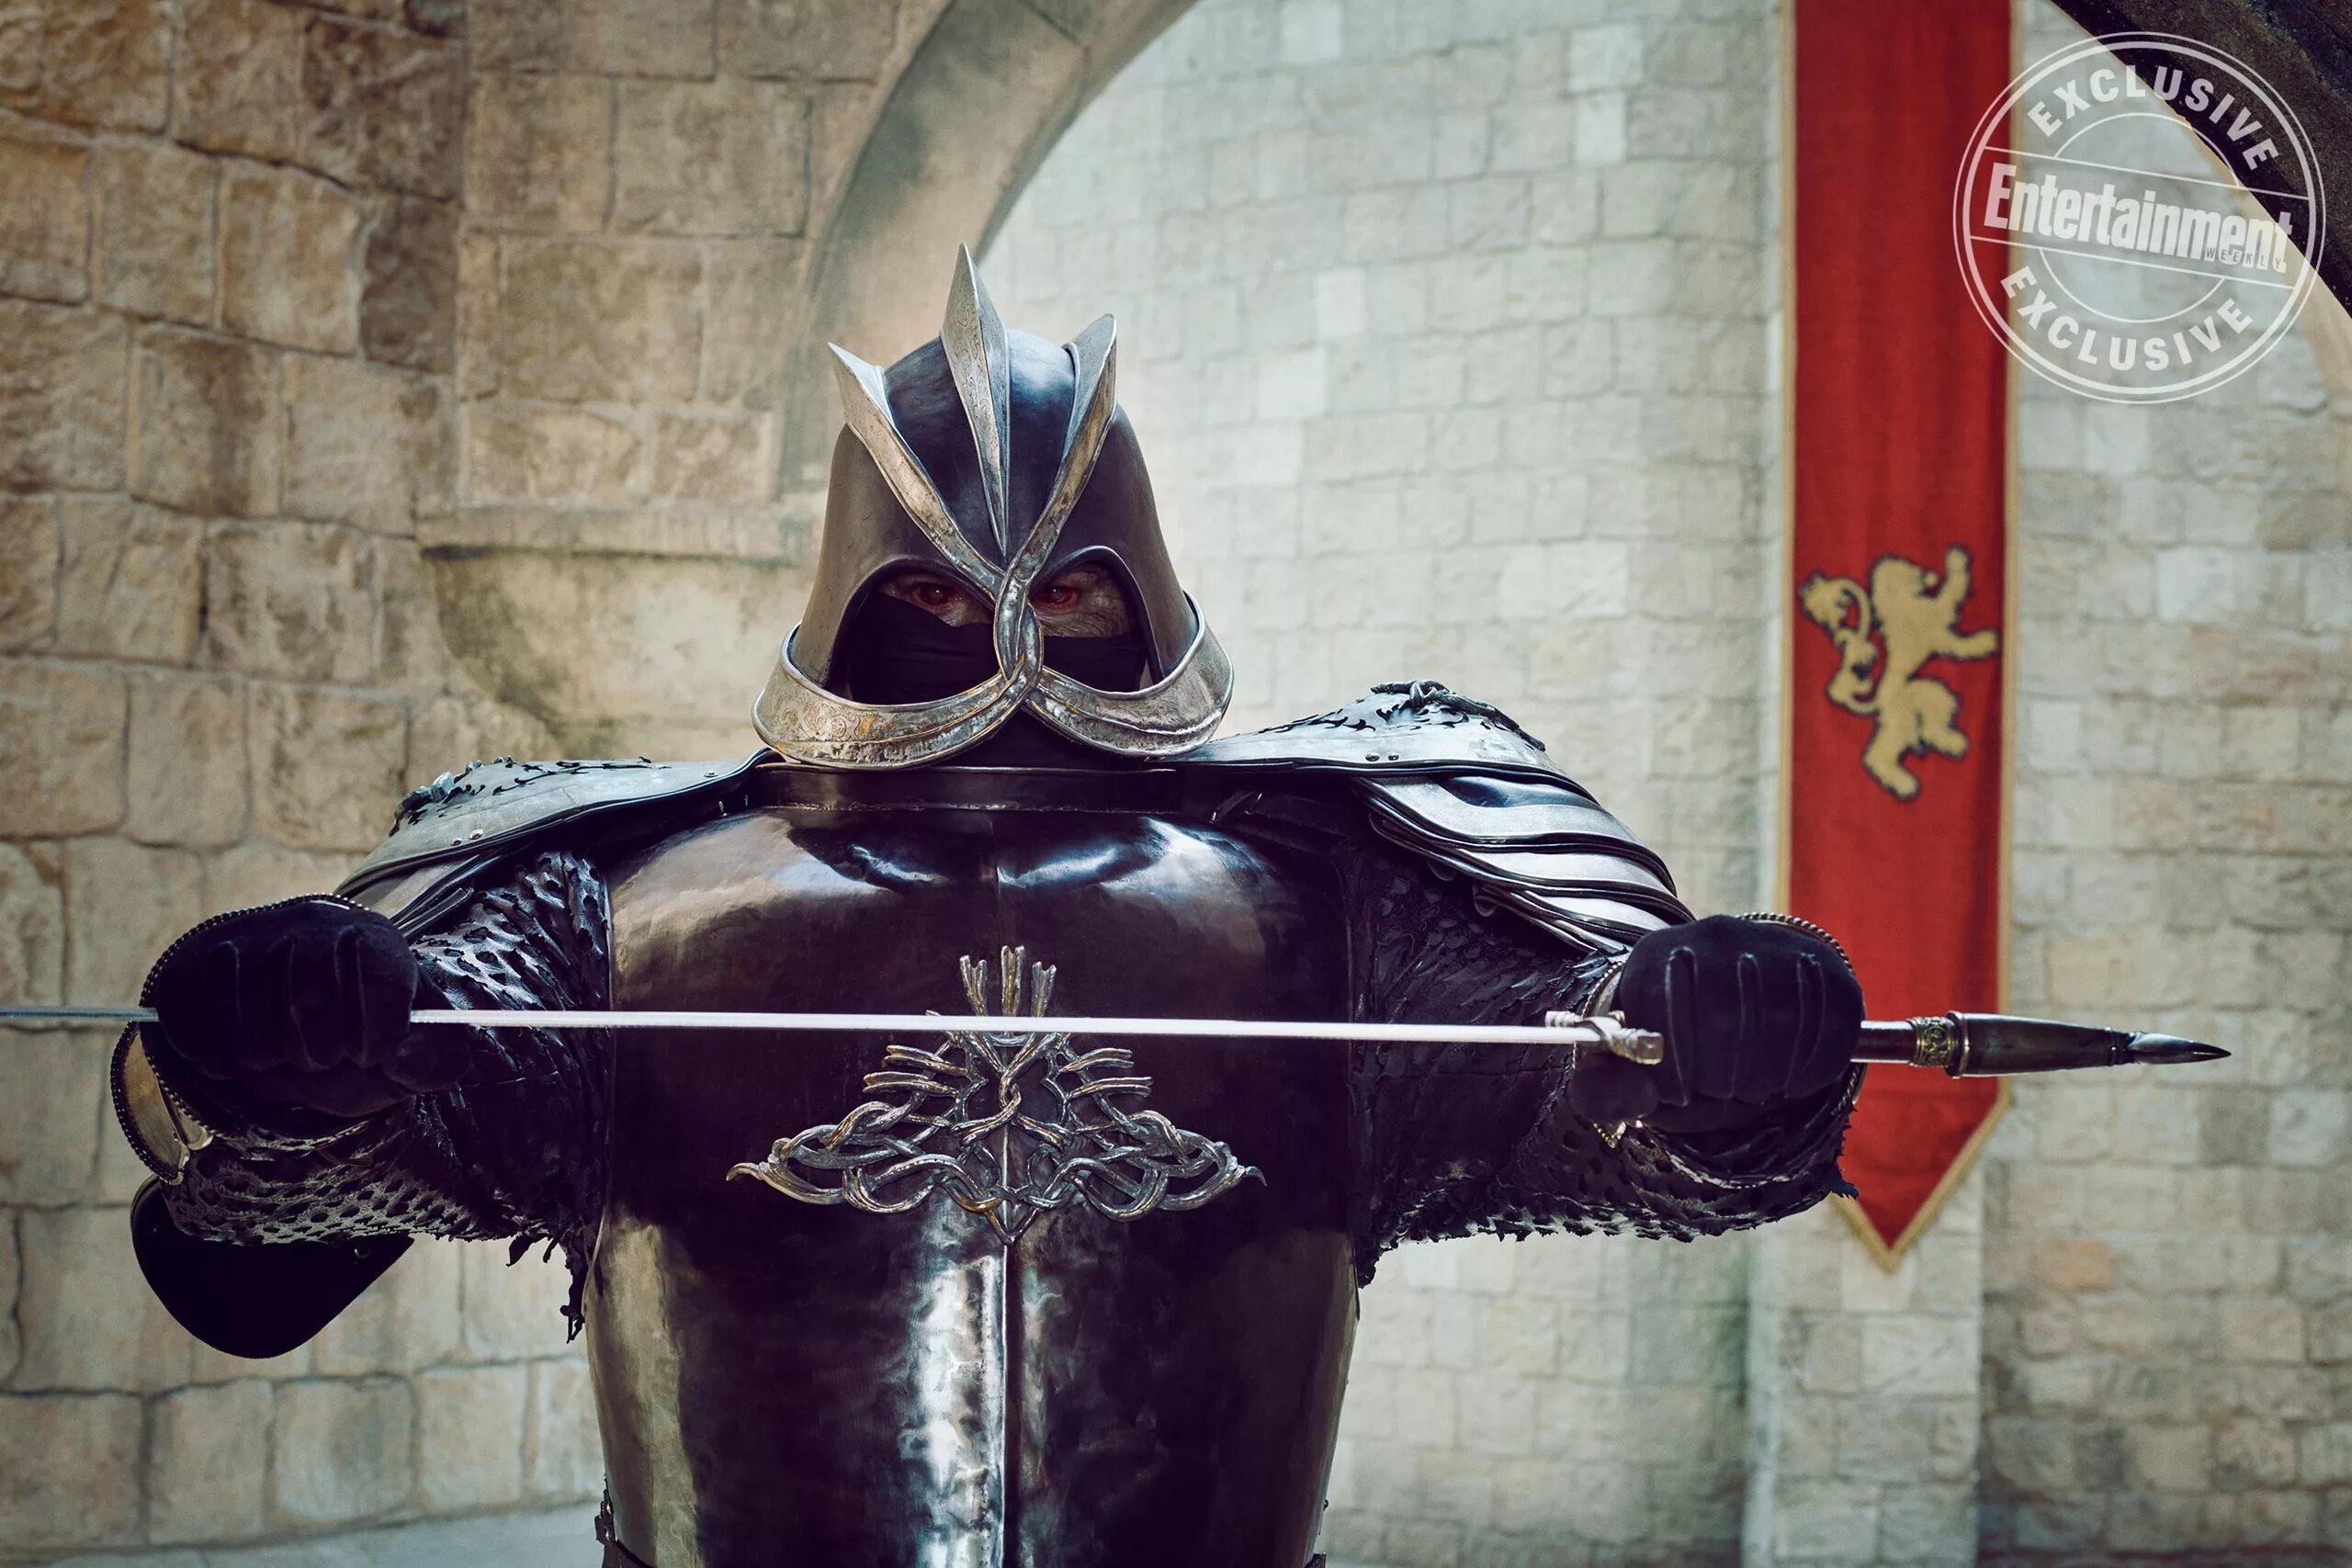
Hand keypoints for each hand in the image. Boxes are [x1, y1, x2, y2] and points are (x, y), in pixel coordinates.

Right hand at [146, 899, 463, 1122]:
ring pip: (248, 1023)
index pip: (377, 986)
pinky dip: (217, 1059)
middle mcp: (309, 924)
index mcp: (373, 939)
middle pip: (309, 1004)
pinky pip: (195, 1028)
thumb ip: (437, 1057)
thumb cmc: (360, 1031)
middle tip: (322, 1058)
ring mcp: (247, 939)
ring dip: (266, 1059)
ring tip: (282, 1055)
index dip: (374, 1039)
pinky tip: (239, 1055)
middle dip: (319, 1054)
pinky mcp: (193, 964)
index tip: (368, 1054)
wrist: (288, 1011)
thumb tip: (402, 1055)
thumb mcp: (411, 1049)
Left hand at [1570, 915, 1860, 1131]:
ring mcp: (1771, 943)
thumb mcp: (1633, 1069)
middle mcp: (1714, 935)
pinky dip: (1811, 1066)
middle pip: (1725, 1013)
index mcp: (1656, 957)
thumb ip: (1611, 1091)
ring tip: (1751, 1086)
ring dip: (1767, 1074)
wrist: (1734, 1003)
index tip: (1676, 1094)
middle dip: (1723, 1074)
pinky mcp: (1821, 963)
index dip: (1668, 1062)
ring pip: (1782, 1017)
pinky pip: (1828, 1020)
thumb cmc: (1674, 1046)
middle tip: (1721, 1091)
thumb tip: (1631, 1100)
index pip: (1660, 1000)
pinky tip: (1788, 1076)